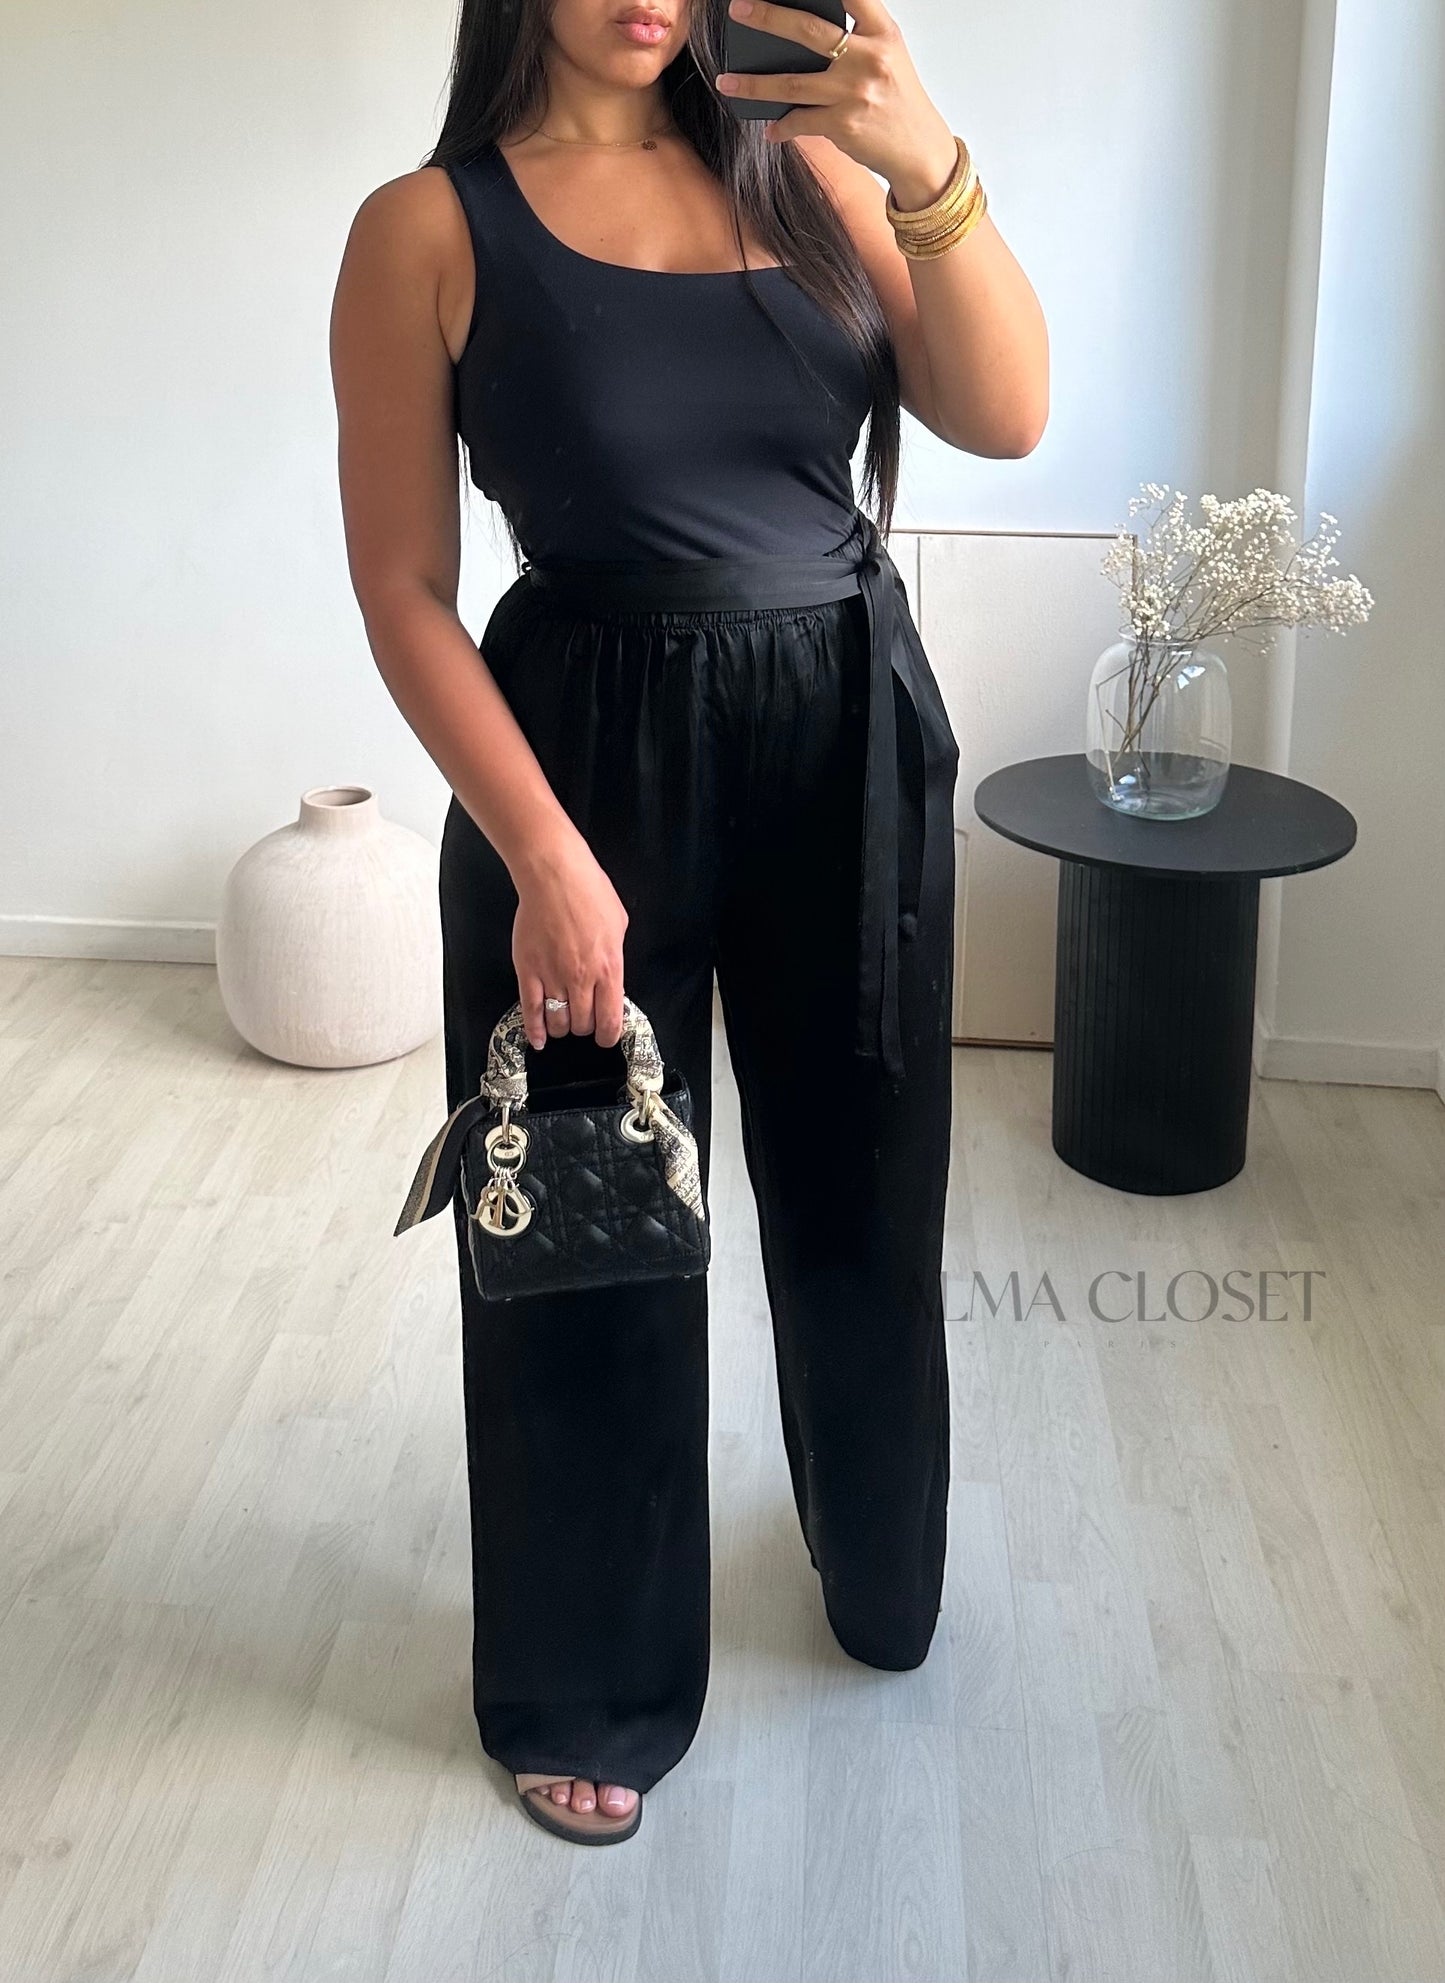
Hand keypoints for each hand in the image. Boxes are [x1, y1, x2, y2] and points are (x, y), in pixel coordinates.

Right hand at [510, 833, 628, 1050]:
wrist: (554, 876)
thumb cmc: (588, 891)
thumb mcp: (619, 925)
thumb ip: (615, 957)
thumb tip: (611, 977)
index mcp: (609, 968)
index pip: (610, 1020)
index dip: (608, 1035)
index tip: (605, 1036)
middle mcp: (582, 978)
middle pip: (583, 1024)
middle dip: (585, 1027)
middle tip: (583, 1020)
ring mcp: (553, 977)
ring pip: (558, 1021)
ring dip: (562, 1027)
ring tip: (563, 1021)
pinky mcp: (529, 971)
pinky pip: (531, 1010)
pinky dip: (534, 1030)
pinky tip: (538, 1039)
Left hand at [715, 0, 956, 207]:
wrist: (920, 151)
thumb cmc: (897, 100)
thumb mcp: (888, 56)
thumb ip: (856, 37)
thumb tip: (799, 30)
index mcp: (883, 34)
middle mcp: (870, 58)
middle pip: (809, 30)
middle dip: (768, 17)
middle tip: (738, 9)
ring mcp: (855, 92)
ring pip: (792, 82)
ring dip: (754, 84)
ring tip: (727, 81)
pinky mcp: (844, 125)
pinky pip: (800, 121)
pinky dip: (781, 126)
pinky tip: (771, 128)